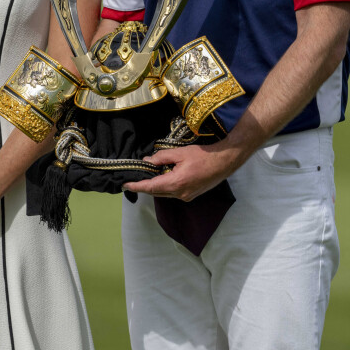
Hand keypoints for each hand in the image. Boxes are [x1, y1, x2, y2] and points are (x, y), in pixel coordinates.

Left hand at [123, 138, 250, 201]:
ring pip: (165, 193)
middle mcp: (180, 194)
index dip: (137, 186)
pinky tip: (164, 176)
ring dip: (155, 186)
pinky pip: (173, 193)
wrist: (224, 161)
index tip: (125, 185)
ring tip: (147, 176)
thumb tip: (147, 161)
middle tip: (134, 178)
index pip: (150, 187)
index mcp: (175, 183)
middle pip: (156, 192)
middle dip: (144, 186)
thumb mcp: (179, 153)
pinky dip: (165, 186)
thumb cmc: (203, 155)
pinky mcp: (191, 195)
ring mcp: (186, 196)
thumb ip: (161, 158)